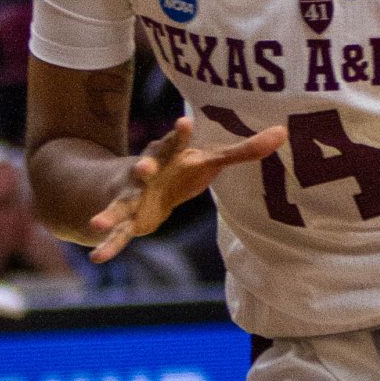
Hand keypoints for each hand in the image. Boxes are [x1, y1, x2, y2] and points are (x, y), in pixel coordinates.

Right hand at [87, 112, 285, 261]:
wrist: (145, 185)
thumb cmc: (183, 169)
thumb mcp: (211, 160)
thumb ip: (243, 150)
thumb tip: (282, 133)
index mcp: (168, 156)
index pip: (175, 142)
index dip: (180, 134)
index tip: (185, 122)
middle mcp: (146, 173)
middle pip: (143, 169)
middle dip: (142, 168)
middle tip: (143, 166)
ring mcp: (132, 196)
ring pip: (120, 204)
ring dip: (109, 213)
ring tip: (96, 223)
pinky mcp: (127, 219)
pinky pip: (118, 233)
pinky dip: (108, 245)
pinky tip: (97, 258)